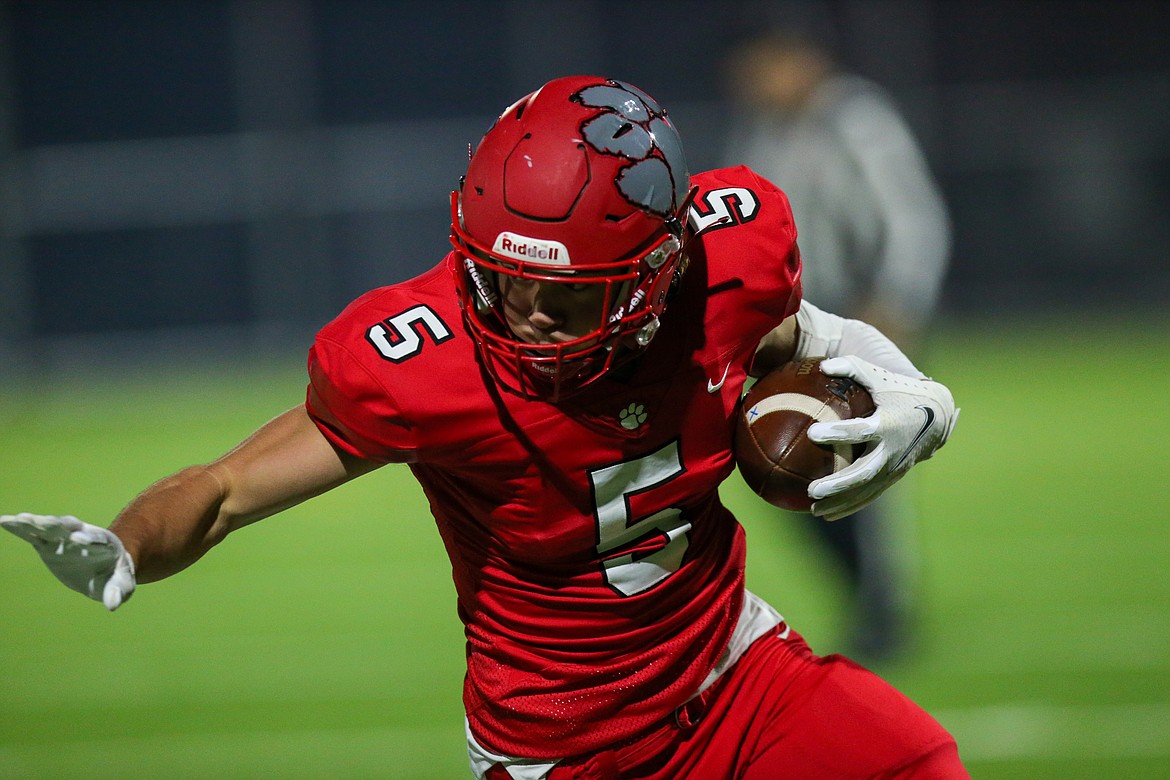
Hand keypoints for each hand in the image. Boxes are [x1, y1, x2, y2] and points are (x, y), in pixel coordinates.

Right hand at [1, 513, 135, 609]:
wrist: (102, 570)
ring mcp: (64, 538)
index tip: (79, 538)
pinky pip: (33, 534)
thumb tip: (113, 605)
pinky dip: (20, 528)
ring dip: (36, 522)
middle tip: (47, 522)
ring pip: (49, 527)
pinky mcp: (48, 544)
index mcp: (105, 543)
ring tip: (20, 518)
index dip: (89, 538)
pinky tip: (5, 521)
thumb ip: (118, 592)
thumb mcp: (121, 585)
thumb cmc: (114, 576)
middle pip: (71, 527)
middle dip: (60, 524)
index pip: (98, 538)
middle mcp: (83, 535)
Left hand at [806, 356, 958, 520]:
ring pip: (866, 491)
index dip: (837, 433)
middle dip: (838, 484)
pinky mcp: (893, 476)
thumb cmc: (901, 390)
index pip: (860, 431)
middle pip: (864, 473)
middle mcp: (892, 450)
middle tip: (812, 490)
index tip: (812, 432)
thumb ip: (852, 368)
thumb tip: (823, 364)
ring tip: (812, 510)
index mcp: (888, 424)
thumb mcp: (879, 376)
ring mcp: (894, 467)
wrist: (938, 414)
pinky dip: (850, 506)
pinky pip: (870, 495)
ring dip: (840, 502)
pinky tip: (827, 513)